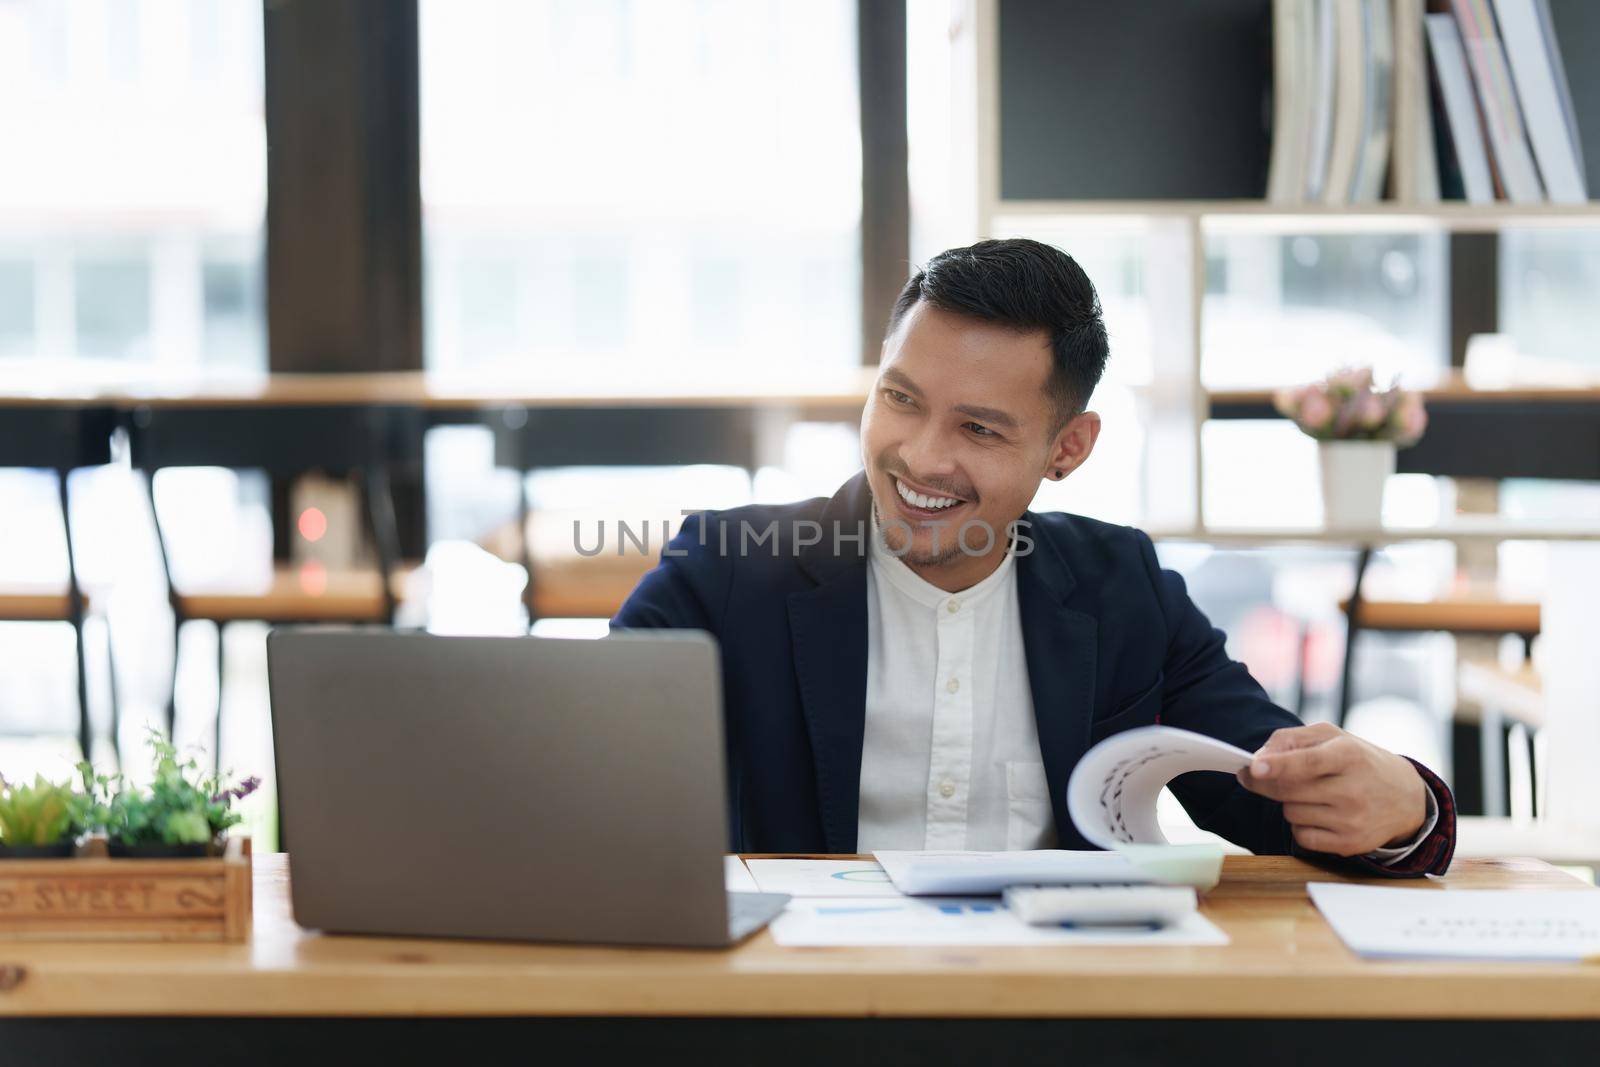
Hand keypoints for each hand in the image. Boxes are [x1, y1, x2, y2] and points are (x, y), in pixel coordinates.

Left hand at [1235, 722, 1427, 856]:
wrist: (1406, 798)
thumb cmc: (1359, 761)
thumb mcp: (1333, 737)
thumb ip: (1291, 739)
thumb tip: (1258, 759)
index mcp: (1349, 755)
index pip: (1309, 762)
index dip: (1279, 765)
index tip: (1254, 767)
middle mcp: (1353, 790)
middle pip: (1289, 790)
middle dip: (1266, 782)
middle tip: (1258, 773)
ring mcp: (1353, 820)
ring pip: (1291, 813)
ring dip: (1288, 802)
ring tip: (1311, 793)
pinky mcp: (1350, 844)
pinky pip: (1302, 837)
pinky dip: (1300, 825)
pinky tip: (1317, 814)